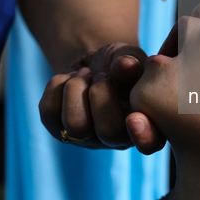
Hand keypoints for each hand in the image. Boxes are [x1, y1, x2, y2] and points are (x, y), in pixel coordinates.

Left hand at [39, 43, 165, 153]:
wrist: (94, 62)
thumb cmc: (121, 62)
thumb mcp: (131, 57)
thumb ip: (132, 61)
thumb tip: (124, 65)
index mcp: (145, 122)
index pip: (150, 142)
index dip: (144, 135)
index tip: (134, 116)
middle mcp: (116, 139)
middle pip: (108, 132)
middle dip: (101, 93)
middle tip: (101, 75)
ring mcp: (86, 138)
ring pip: (75, 125)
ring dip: (77, 88)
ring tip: (85, 74)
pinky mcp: (58, 129)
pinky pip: (49, 112)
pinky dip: (57, 85)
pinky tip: (70, 78)